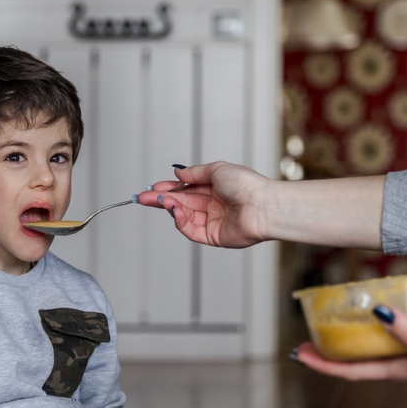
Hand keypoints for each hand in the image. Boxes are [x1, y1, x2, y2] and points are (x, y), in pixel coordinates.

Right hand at [135, 162, 272, 247]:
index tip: (153, 186)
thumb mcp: (217, 170)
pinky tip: (175, 211)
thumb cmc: (247, 185)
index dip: (169, 188)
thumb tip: (178, 173)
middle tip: (143, 197)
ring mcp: (214, 222)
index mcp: (216, 188)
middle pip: (182, 203)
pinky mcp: (214, 237)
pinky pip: (192, 230)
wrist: (263, 206)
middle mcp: (214, 205)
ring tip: (161, 200)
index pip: (187, 189)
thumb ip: (195, 173)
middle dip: (161, 199)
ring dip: (171, 208)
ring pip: (185, 216)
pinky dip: (181, 222)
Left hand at [294, 306, 406, 403]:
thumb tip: (378, 314)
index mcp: (398, 372)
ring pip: (374, 352)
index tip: (300, 355)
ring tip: (336, 325)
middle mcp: (402, 368)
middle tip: (308, 339)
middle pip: (356, 363)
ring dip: (352, 343)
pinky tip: (385, 315)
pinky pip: (396, 341)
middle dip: (330, 354)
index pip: (349, 373)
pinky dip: (382, 330)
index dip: (323, 366)